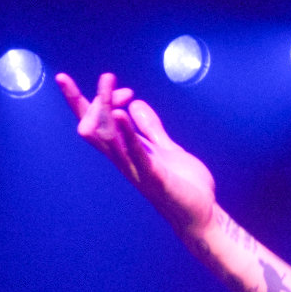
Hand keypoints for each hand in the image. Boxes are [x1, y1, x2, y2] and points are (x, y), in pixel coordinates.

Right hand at [56, 71, 219, 235]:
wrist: (201, 214)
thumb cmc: (183, 185)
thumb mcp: (165, 148)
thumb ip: (150, 128)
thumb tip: (134, 104)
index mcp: (126, 152)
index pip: (94, 124)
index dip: (88, 100)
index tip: (113, 83)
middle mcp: (124, 160)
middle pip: (94, 128)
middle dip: (95, 99)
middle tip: (107, 77)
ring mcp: (137, 170)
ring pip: (109, 139)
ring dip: (106, 110)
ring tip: (107, 86)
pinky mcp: (154, 177)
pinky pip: (136, 154)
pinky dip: (128, 134)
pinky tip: (121, 114)